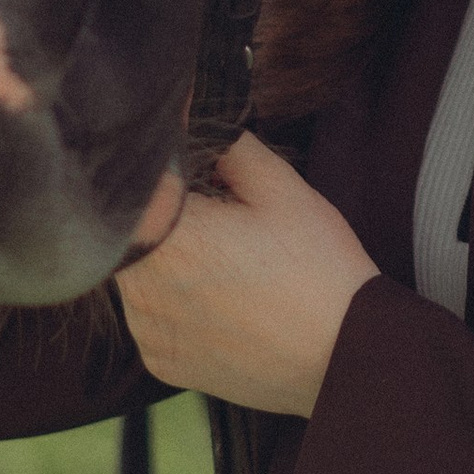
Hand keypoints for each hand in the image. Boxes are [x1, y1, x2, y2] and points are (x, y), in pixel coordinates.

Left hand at [114, 133, 379, 417]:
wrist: (345, 356)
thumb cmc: (318, 269)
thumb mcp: (282, 189)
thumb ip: (226, 144)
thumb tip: (190, 112)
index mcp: (166, 235)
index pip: (131, 186)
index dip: (157, 171)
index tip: (188, 169)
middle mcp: (141, 288)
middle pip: (128, 231)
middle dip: (162, 216)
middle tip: (215, 216)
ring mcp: (147, 330)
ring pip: (135, 273)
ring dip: (163, 259)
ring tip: (221, 262)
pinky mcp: (160, 361)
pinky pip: (150, 317)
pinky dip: (172, 303)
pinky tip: (218, 300)